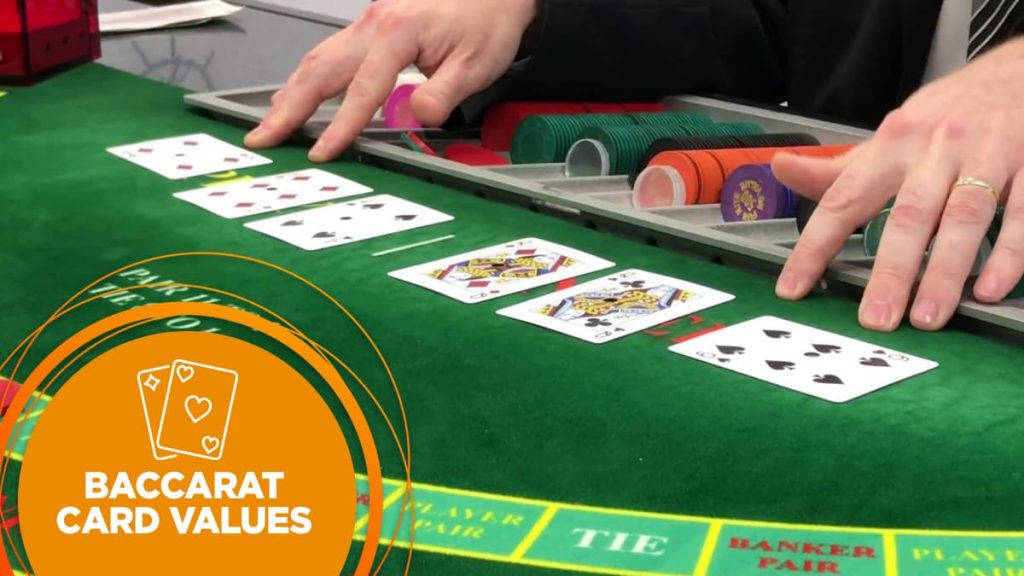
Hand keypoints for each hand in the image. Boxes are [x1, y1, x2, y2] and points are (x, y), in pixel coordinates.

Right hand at [244, 0, 536, 160]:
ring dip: (291, 93)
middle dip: (288, 108)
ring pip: (317, 59)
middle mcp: (374, 23)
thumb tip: (414, 115)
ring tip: (270, 124)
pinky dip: (307, 78)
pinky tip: (296, 96)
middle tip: (262, 137)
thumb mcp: (476, 64)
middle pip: (319, 69)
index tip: (322, 152)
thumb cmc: (485, 21)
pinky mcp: (368, 27)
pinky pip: (329, 53)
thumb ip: (443, 93)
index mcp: (398, 31)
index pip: (362, 89)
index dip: (340, 125)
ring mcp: (367, 22)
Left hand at [771, 38, 1023, 331]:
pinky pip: (1022, 213)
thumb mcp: (891, 135)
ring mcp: (988, 155)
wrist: (1019, 71)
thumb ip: (840, 167)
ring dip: (945, 270)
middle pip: (909, 214)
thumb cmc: (948, 115)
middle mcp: (937, 148)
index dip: (815, 244)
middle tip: (876, 318)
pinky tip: (990, 289)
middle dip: (890, 270)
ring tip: (928, 317)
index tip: (793, 287)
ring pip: (964, 217)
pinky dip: (1008, 254)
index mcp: (893, 143)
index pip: (844, 198)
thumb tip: (780, 169)